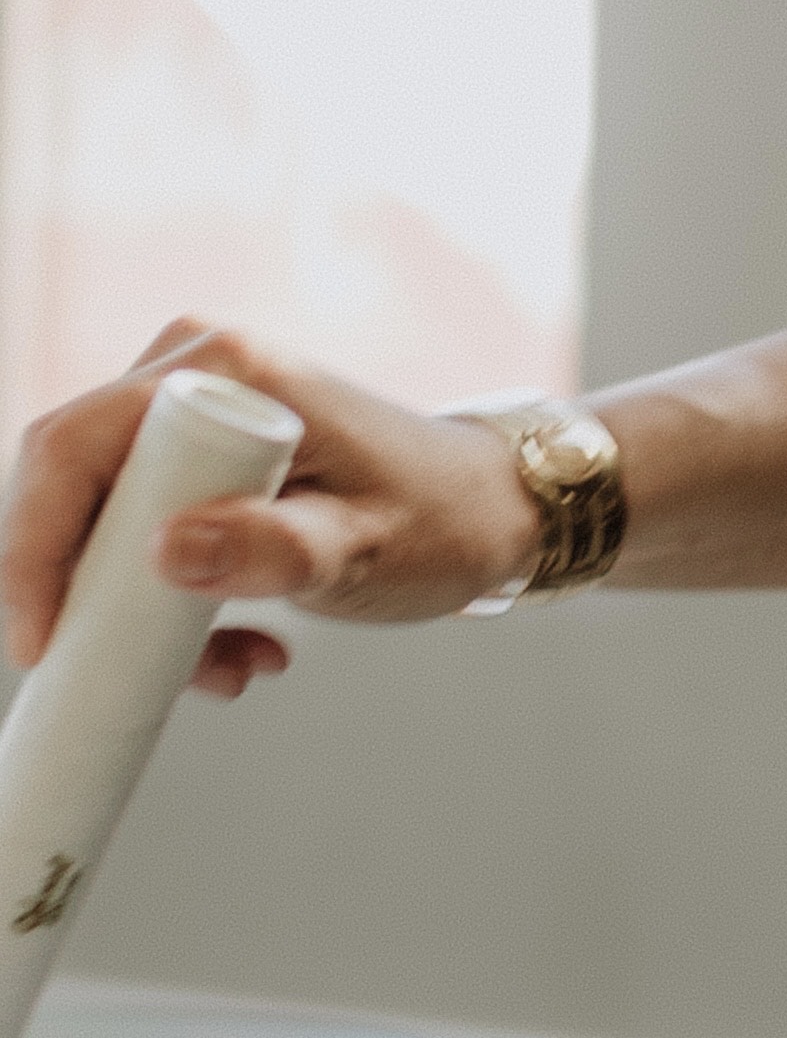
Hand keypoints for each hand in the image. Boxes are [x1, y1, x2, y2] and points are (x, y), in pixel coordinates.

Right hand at [0, 320, 544, 696]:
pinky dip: (172, 601)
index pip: (72, 448)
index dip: (36, 547)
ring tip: (241, 665)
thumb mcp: (366, 548)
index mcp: (226, 366)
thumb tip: (166, 552)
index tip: (47, 644)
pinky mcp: (194, 455)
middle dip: (104, 597)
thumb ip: (276, 551)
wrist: (490, 511)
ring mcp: (189, 410)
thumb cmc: (441, 521)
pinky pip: (138, 532)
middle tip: (182, 670)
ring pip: (103, 524)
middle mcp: (193, 369)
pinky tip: (246, 645)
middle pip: (73, 489)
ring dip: (147, 612)